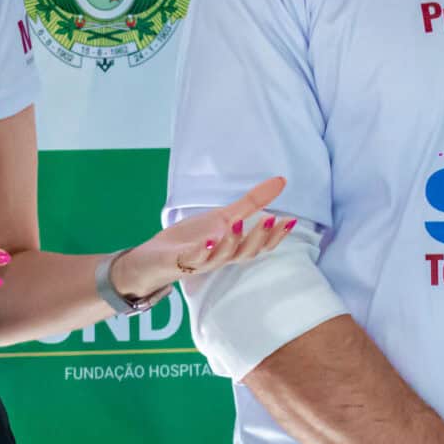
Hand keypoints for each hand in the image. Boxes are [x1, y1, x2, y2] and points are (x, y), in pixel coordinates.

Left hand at [109, 177, 291, 299]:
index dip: (276, 235)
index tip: (290, 220)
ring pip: (222, 257)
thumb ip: (250, 204)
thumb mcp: (222, 217)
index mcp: (232, 247)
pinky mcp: (179, 262)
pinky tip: (209, 240)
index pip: (260, 245)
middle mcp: (220, 257)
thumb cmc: (190, 240)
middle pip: (246, 253)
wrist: (152, 260)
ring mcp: (200, 261)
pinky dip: (202, 250)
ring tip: (238, 224)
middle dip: (260, 238)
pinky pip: (193, 259)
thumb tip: (280, 181)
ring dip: (232, 242)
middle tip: (272, 220)